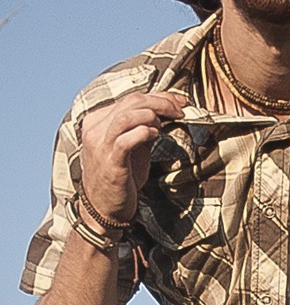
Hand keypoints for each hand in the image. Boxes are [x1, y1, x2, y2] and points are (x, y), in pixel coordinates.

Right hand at [80, 91, 185, 222]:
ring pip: (126, 116)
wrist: (104, 208)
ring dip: (152, 115)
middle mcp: (95, 129)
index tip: (180, 102)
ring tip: (166, 124)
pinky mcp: (109, 162)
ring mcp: (100, 145)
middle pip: (131, 101)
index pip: (131, 98)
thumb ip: (145, 126)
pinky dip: (144, 132)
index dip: (160, 96)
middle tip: (180, 111)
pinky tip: (156, 135)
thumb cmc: (121, 175)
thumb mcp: (133, 145)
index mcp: (98, 120)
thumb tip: (168, 110)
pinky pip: (125, 140)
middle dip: (161, 102)